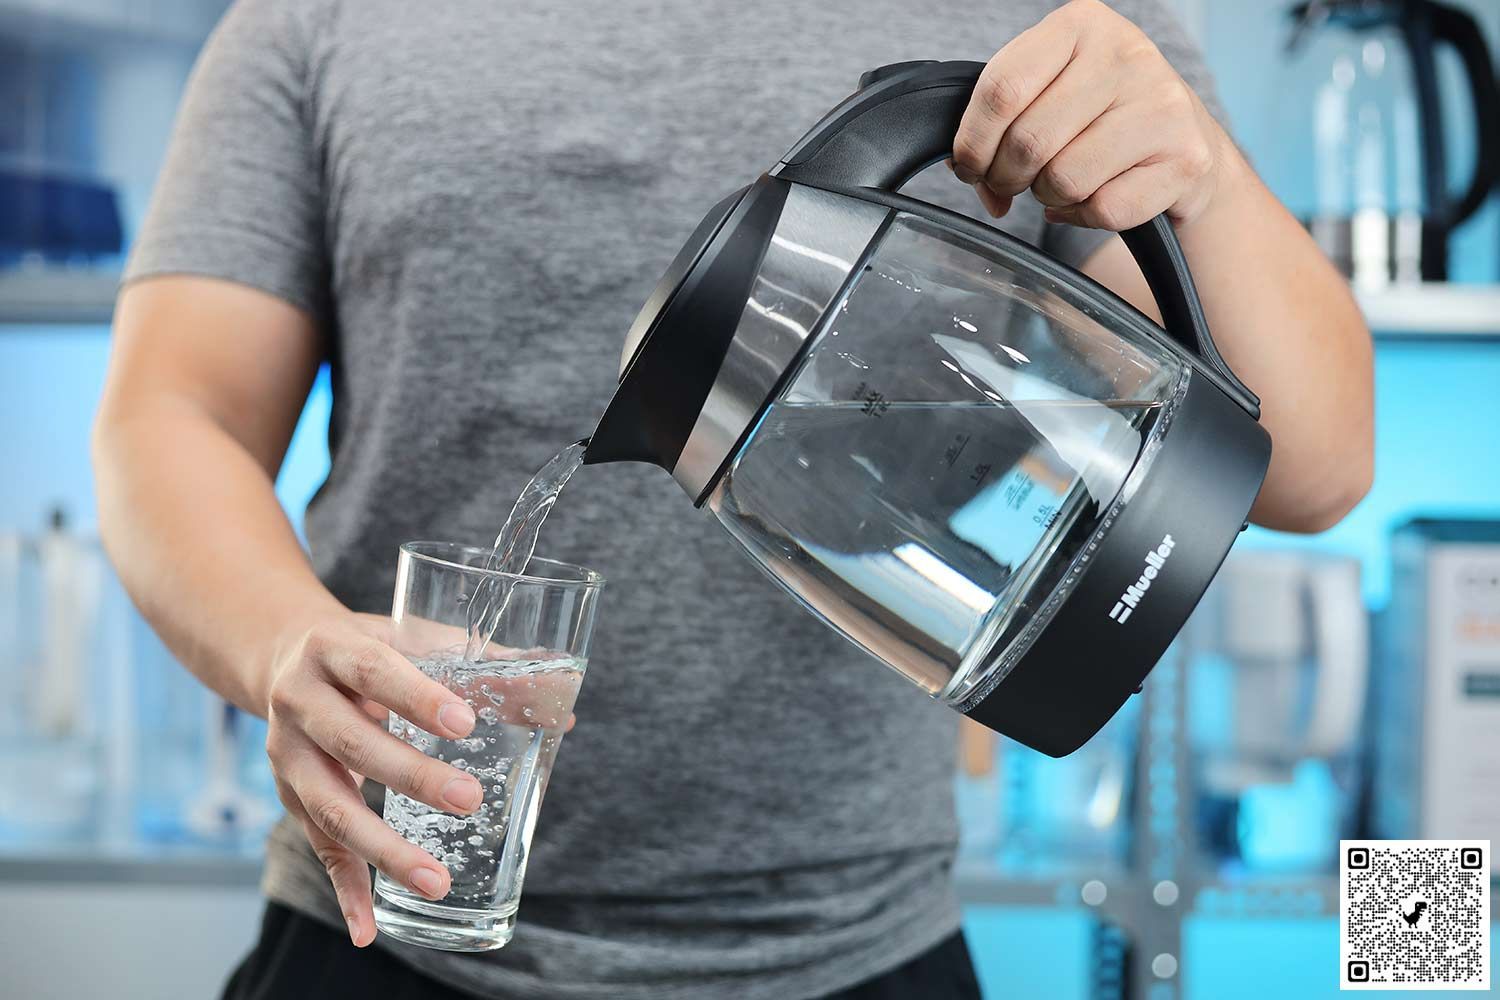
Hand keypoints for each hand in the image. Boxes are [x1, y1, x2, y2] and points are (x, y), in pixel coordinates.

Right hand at [264, 611, 482, 946]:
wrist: (283, 655)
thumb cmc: (369, 646)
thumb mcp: (412, 638)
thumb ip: (481, 664)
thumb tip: (556, 699)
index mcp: (333, 649)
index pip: (374, 671)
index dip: (416, 698)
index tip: (465, 724)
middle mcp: (300, 702)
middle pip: (354, 744)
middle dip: (412, 777)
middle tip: (470, 801)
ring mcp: (288, 754)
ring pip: (332, 808)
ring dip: (384, 849)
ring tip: (436, 881)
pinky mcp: (290, 796)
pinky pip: (319, 847)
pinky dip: (346, 890)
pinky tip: (370, 928)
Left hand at [951, 0, 1231, 230]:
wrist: (1184, 137)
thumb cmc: (1100, 112)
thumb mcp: (1050, 88)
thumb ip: (1001, 118)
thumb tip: (967, 171)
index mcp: (1080, 25)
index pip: (1001, 88)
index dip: (972, 141)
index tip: (970, 165)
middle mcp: (1126, 54)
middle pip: (1029, 140)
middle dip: (1006, 176)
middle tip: (1011, 182)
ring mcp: (1162, 105)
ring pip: (1065, 178)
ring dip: (1048, 196)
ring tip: (1058, 184)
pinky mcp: (1185, 158)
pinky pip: (1104, 209)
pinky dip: (1083, 216)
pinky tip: (1091, 198)